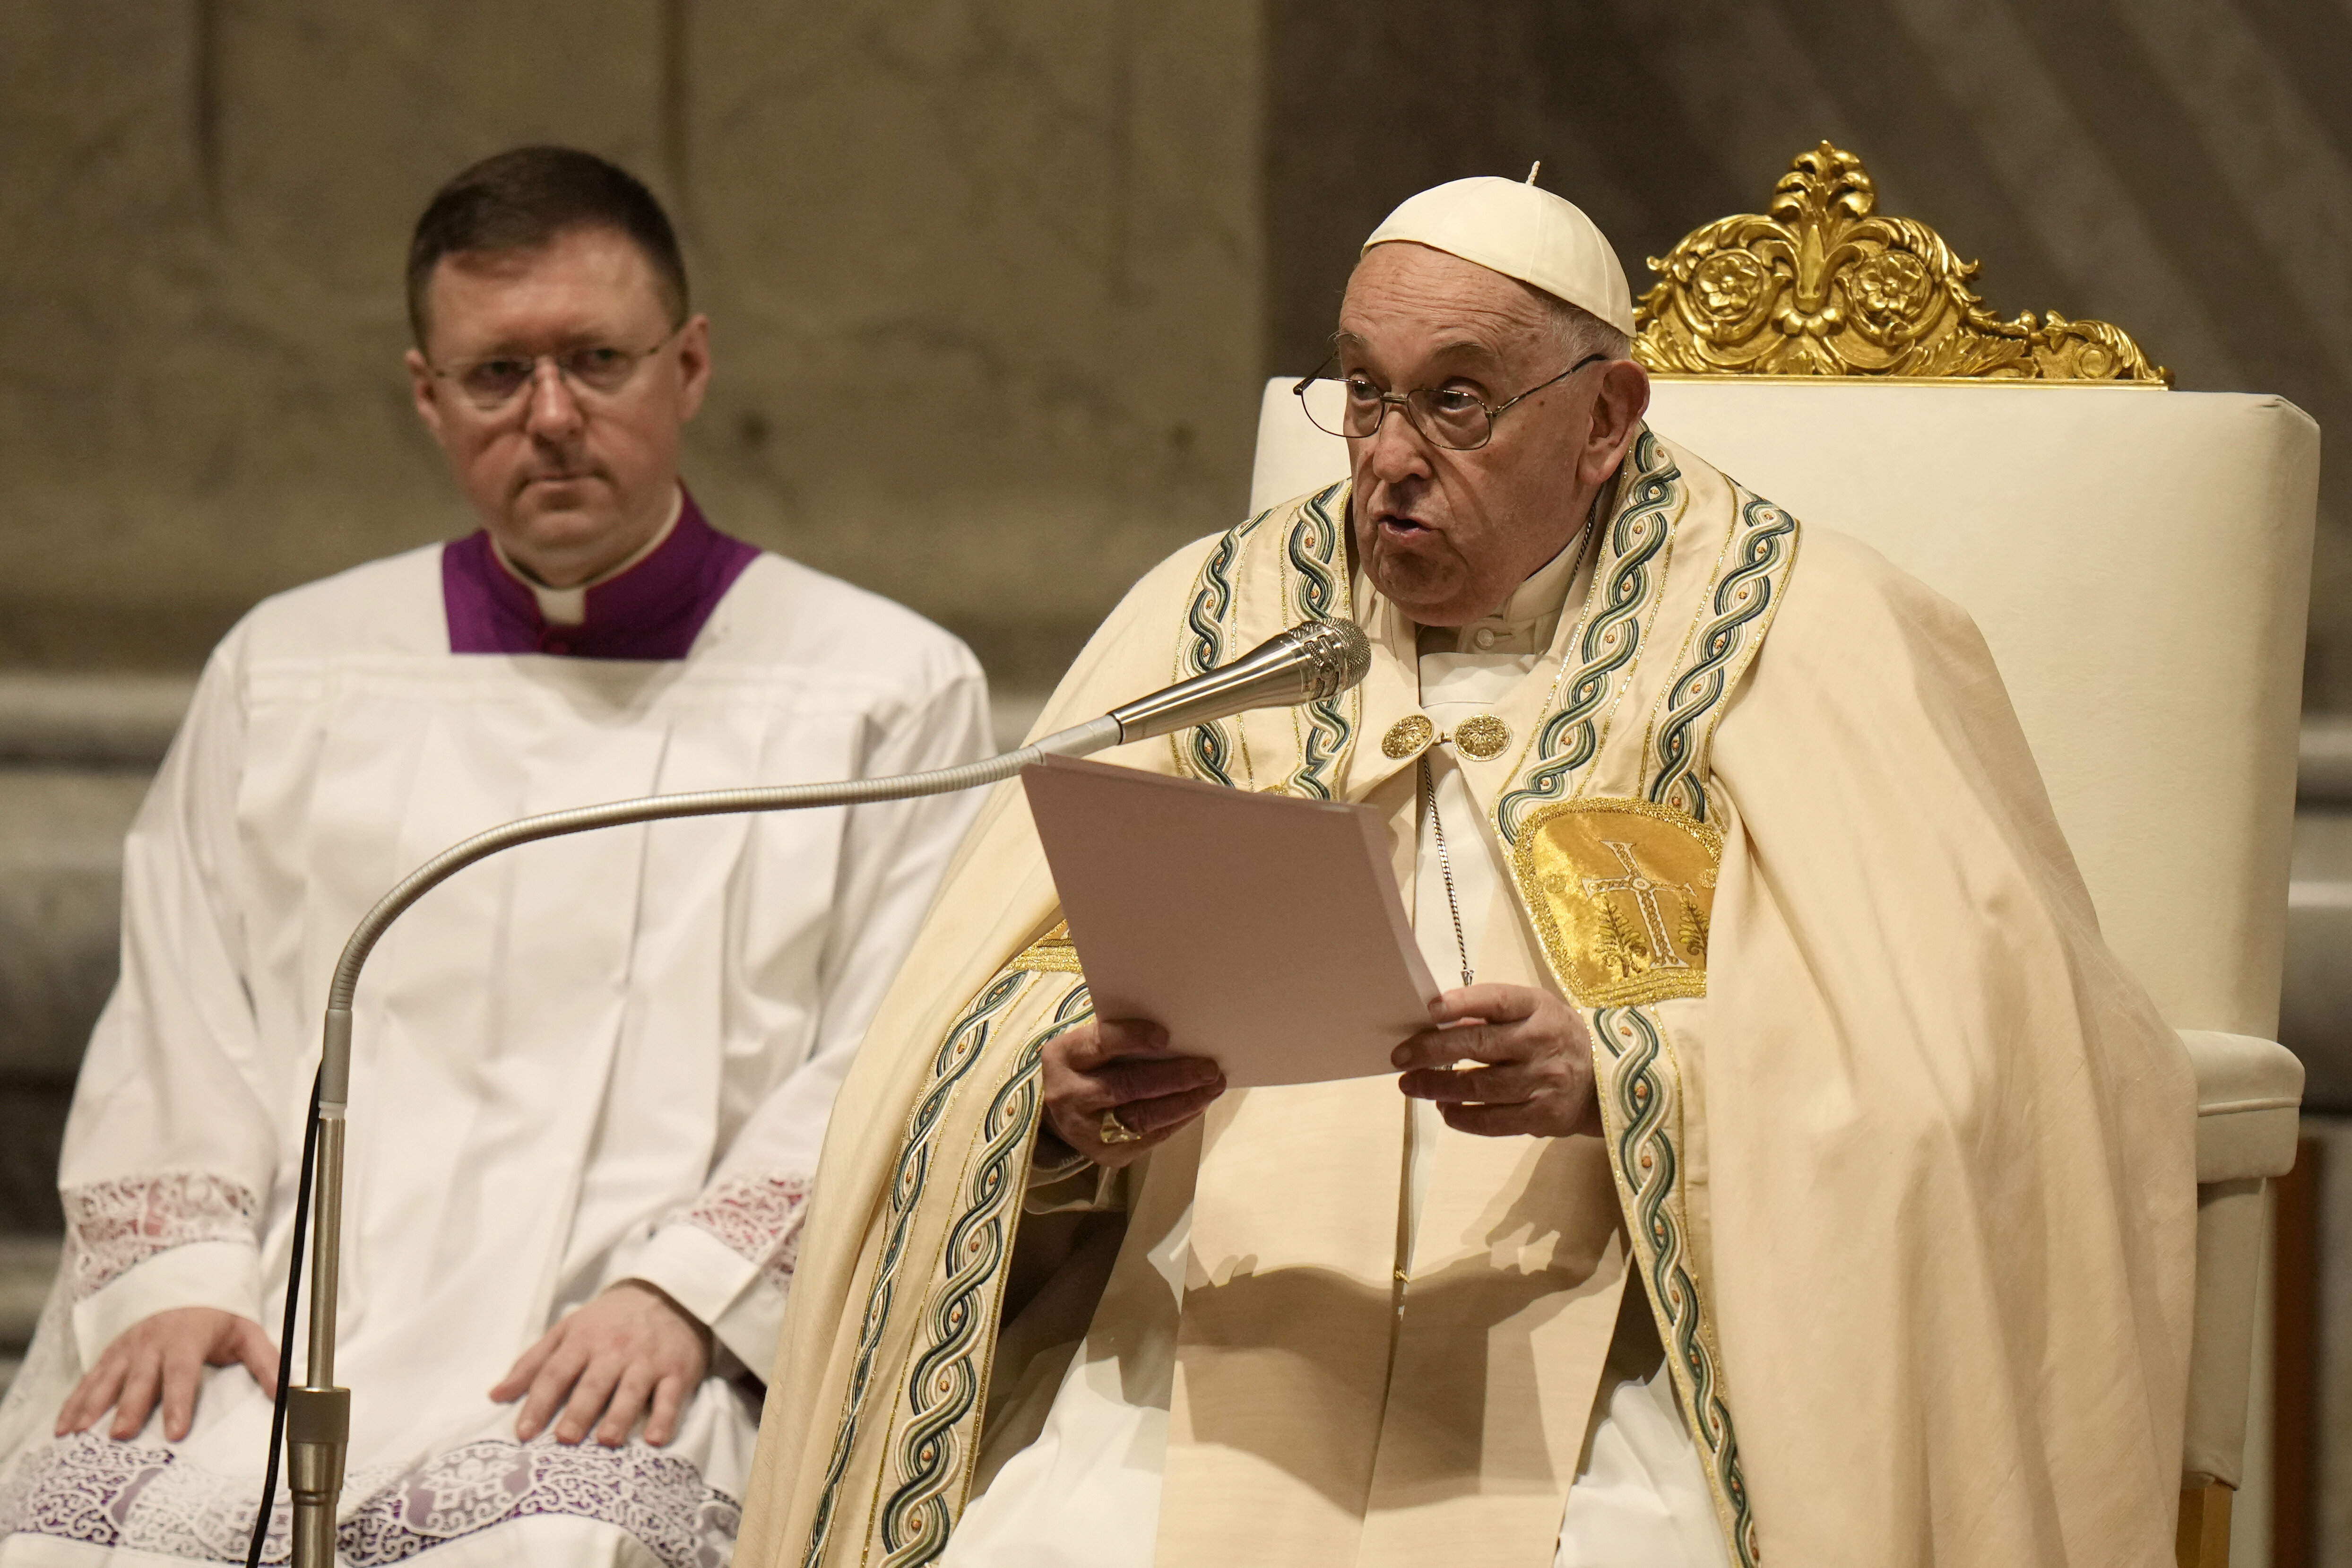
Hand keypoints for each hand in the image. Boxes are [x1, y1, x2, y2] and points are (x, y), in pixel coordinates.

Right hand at [56, 1306, 278, 1441]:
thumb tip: (288, 1392)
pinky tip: (61, 1428)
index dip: (178, 1403)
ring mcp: (127, 1348)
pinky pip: (88, 1379)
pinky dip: (72, 1402)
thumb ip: (267, 1362)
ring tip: (75, 1436)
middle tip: (118, 1437)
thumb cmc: (219, 1315)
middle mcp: (152, 1343)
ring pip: (105, 1379)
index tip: (175, 1432)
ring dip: (90, 1407)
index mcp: (187, 1339)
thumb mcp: (247, 1333)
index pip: (181, 1373)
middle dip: (128, 1408)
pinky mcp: (110, 1353)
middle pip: (139, 1380)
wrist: (186, 1280)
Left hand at [491, 1280, 710, 1447]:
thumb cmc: (608, 1321)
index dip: (539, 1402)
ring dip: (620, 1415)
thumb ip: (532, 1363)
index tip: (524, 1432)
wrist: (669, 1295)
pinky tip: (655, 1440)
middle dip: (579, 1411)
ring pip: (632, 1389)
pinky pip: (672, 1396)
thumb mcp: (568, 1330)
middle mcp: (615, 1350)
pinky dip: (665, 1417)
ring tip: (607, 1441)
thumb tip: (495, 1395)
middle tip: (565, 1439)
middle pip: (593, 1384)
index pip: (556, 1373)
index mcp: (583, 1340)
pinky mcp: (677, 1370)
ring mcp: (648, 1360)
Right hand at [1041, 1018, 1225, 1170]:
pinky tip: (1198, 1105)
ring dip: (1185, 1102)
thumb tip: (1178, 1037)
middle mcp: (1068, 1096)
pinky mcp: (1107, 1155)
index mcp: (1064, 1058)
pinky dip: (1179, 1120)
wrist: (1061, 1113)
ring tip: (1212, 1087)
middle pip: (1127, 1085)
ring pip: (1143, 1117)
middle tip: (1210, 1069)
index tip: (1165, 1035)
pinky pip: (1151, 1137)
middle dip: (1174, 1077)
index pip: (1100, 1044)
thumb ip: (1122, 1039)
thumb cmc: (1089, 1067)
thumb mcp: (1091, 1046)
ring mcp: (1087, 1131)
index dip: (1132, 1038)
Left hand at [1392, 984, 1600, 1138]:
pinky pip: (1493, 1121)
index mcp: (1539, 1008)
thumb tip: (1434, 1021)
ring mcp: (1544, 1082)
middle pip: (1480, 1045)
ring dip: (1437, 1087)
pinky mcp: (1543, 1116)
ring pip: (1479, 1086)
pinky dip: (1462, 1117)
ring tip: (1410, 1085)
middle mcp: (1542, 1043)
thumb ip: (1491, 1013)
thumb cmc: (1554, 1036)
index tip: (1428, 1010)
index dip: (1461, 1004)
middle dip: (1432, 1051)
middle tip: (1400, 1056)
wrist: (1605, 1080)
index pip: (1497, 1001)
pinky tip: (1445, 1109)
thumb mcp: (1534, 1011)